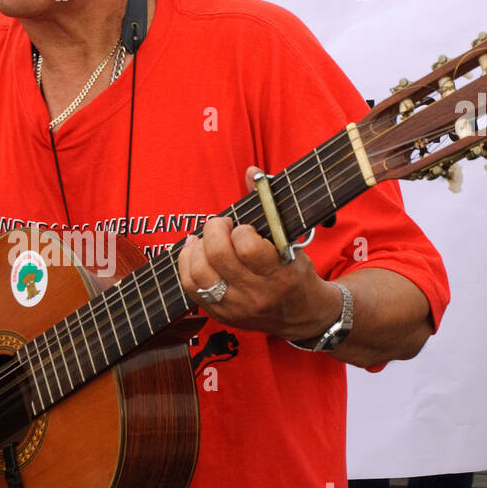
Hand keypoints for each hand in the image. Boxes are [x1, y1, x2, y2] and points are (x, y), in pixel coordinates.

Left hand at [176, 167, 342, 340]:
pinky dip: (186, 264)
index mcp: (279, 275)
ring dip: (197, 248)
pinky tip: (192, 250)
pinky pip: (191, 288)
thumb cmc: (294, 271)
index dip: (241, 230)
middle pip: (219, 257)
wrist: (299, 315)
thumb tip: (251, 172)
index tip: (244, 227)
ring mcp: (236, 307)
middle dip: (214, 231)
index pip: (248, 248)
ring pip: (200, 274)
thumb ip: (270, 206)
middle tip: (221, 224)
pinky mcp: (220, 314)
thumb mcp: (291, 241)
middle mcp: (255, 294)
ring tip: (204, 238)